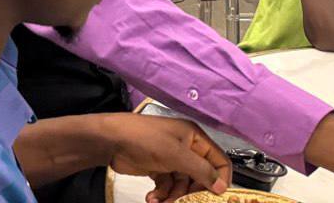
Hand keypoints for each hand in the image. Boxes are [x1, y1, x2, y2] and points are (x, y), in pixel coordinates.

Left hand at [104, 115, 229, 202]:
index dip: (221, 179)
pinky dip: (162, 194)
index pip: (218, 160)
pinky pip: (167, 186)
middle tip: (185, 202)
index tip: (216, 196)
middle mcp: (185, 148)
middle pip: (200, 176)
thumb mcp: (176, 154)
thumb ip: (201, 170)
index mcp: (194, 138)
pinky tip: (152, 198)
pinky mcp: (157, 169)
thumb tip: (222, 187)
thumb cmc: (145, 139)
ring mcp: (170, 159)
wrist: (111, 140)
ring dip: (174, 196)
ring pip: (182, 185)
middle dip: (192, 191)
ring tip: (162, 202)